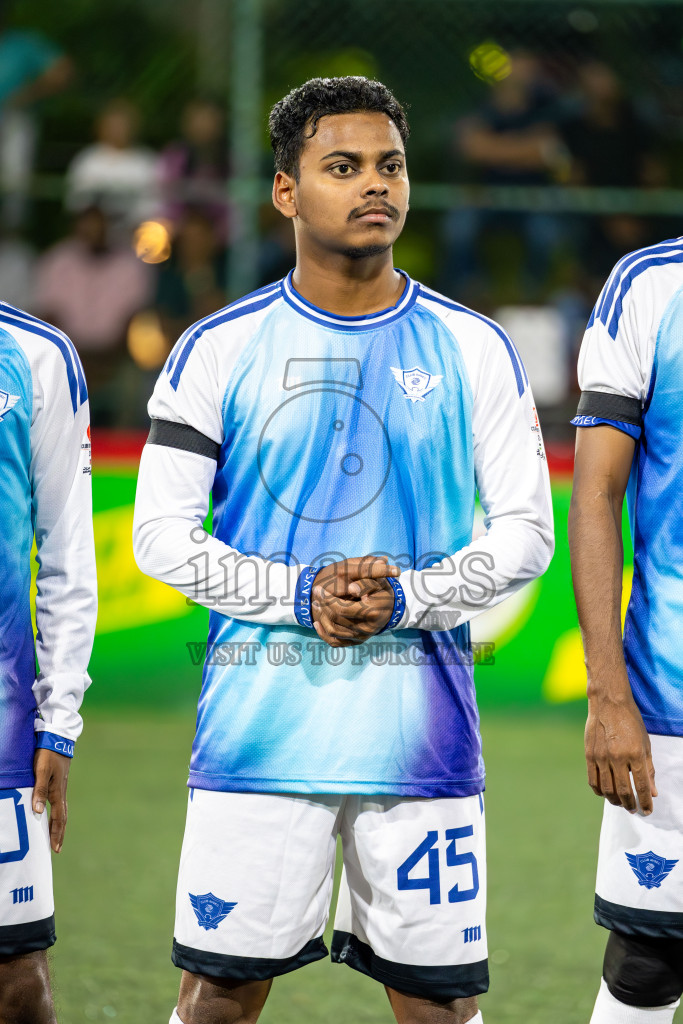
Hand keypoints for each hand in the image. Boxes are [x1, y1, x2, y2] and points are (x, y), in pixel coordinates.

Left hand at [33, 748, 69, 852]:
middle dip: (59, 833)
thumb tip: (37, 811)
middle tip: (57, 848)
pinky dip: (58, 814)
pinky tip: (55, 815)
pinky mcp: (59, 783)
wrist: (58, 739)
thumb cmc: (47, 755)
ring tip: (57, 836)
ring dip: (60, 825)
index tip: (55, 848)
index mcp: (57, 792)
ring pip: (62, 810)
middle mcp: (61, 792)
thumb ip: (39, 791)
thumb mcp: (41, 771)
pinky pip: (60, 803)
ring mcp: (61, 787)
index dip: (56, 833)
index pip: (58, 818)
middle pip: (62, 817)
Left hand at [312, 556, 399, 647]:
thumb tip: (351, 588)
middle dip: (323, 606)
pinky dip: (323, 634)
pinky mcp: (357, 642)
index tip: (318, 588)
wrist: (390, 608)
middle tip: (315, 594)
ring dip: (321, 617)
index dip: (328, 599)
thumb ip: (365, 584)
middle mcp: (366, 628)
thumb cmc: (381, 591)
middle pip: (336, 619)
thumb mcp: (377, 582)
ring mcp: (361, 637)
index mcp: (371, 612)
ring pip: (333, 631)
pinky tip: (317, 622)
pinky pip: (336, 642)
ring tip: (316, 604)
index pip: (342, 608)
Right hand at [585, 694, 656, 813]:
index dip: (645, 802)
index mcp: (635, 754)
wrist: (608, 702)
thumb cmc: (630, 721)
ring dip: (615, 801)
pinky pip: (593, 780)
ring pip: (607, 789)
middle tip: (633, 809)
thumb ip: (649, 769)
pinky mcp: (589, 754)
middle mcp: (618, 757)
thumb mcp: (645, 743)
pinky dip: (599, 791)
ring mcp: (601, 756)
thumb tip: (653, 792)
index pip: (641, 786)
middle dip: (630, 805)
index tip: (647, 811)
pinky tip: (606, 793)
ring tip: (621, 803)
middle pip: (623, 791)